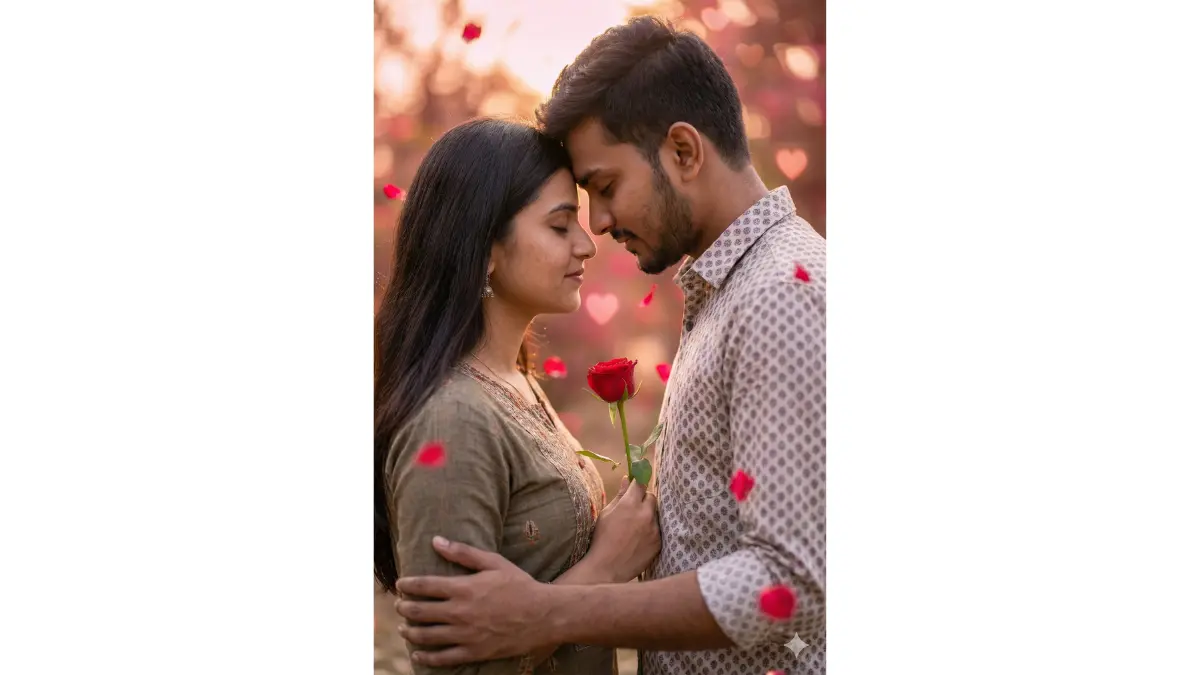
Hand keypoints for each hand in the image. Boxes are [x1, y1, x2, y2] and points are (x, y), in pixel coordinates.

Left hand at [394, 536, 555, 666]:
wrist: (543, 615)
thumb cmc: (520, 585)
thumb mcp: (494, 562)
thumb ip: (463, 553)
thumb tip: (436, 541)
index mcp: (463, 588)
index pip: (425, 585)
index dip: (408, 585)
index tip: (400, 584)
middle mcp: (460, 612)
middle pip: (420, 611)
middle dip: (405, 608)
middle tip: (399, 605)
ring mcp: (466, 634)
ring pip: (427, 635)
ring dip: (410, 632)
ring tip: (404, 629)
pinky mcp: (474, 652)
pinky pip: (443, 658)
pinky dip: (427, 657)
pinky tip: (419, 654)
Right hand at [583, 475, 660, 582]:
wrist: (607, 568)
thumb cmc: (601, 539)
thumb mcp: (606, 514)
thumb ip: (619, 495)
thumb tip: (626, 480)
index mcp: (629, 505)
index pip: (640, 484)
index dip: (638, 482)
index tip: (636, 482)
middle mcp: (645, 514)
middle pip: (651, 497)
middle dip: (643, 499)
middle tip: (633, 508)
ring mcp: (654, 529)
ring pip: (655, 514)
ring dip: (648, 515)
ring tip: (635, 527)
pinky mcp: (658, 542)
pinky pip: (658, 529)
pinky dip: (650, 530)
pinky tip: (639, 538)